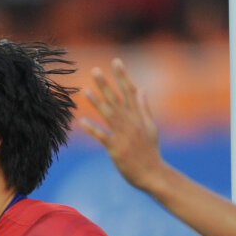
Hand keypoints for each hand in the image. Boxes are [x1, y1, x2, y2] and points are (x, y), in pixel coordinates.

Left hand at [79, 58, 164, 192]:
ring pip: (109, 115)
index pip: (130, 91)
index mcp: (139, 117)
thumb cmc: (150, 152)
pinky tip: (81, 122)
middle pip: (117, 100)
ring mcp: (124, 136)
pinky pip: (103, 137)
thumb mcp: (151, 128)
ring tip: (85, 91)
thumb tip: (142, 89)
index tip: (116, 61)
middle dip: (106, 85)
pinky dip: (93, 129)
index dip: (123, 76)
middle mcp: (132, 123)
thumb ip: (144, 108)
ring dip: (97, 103)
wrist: (154, 174)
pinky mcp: (117, 149)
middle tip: (95, 71)